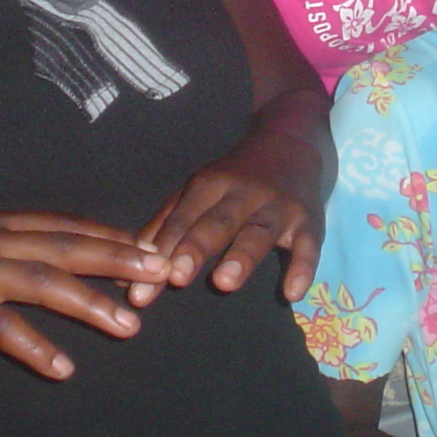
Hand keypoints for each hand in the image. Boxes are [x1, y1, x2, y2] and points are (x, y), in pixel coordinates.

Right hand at [0, 211, 173, 379]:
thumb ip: (7, 252)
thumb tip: (58, 262)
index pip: (66, 226)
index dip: (111, 237)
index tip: (153, 249)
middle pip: (66, 247)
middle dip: (119, 260)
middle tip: (161, 275)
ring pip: (42, 282)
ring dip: (89, 303)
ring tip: (127, 326)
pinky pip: (0, 326)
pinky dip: (34, 346)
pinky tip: (61, 368)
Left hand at [130, 144, 322, 305]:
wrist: (291, 144)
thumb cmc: (234, 179)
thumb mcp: (197, 192)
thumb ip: (164, 228)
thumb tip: (127, 271)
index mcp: (209, 185)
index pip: (181, 221)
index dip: (162, 251)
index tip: (140, 288)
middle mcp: (242, 194)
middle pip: (216, 223)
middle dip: (195, 248)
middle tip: (176, 279)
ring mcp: (278, 207)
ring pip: (258, 232)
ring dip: (241, 257)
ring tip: (224, 283)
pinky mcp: (310, 221)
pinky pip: (308, 246)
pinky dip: (303, 268)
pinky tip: (293, 293)